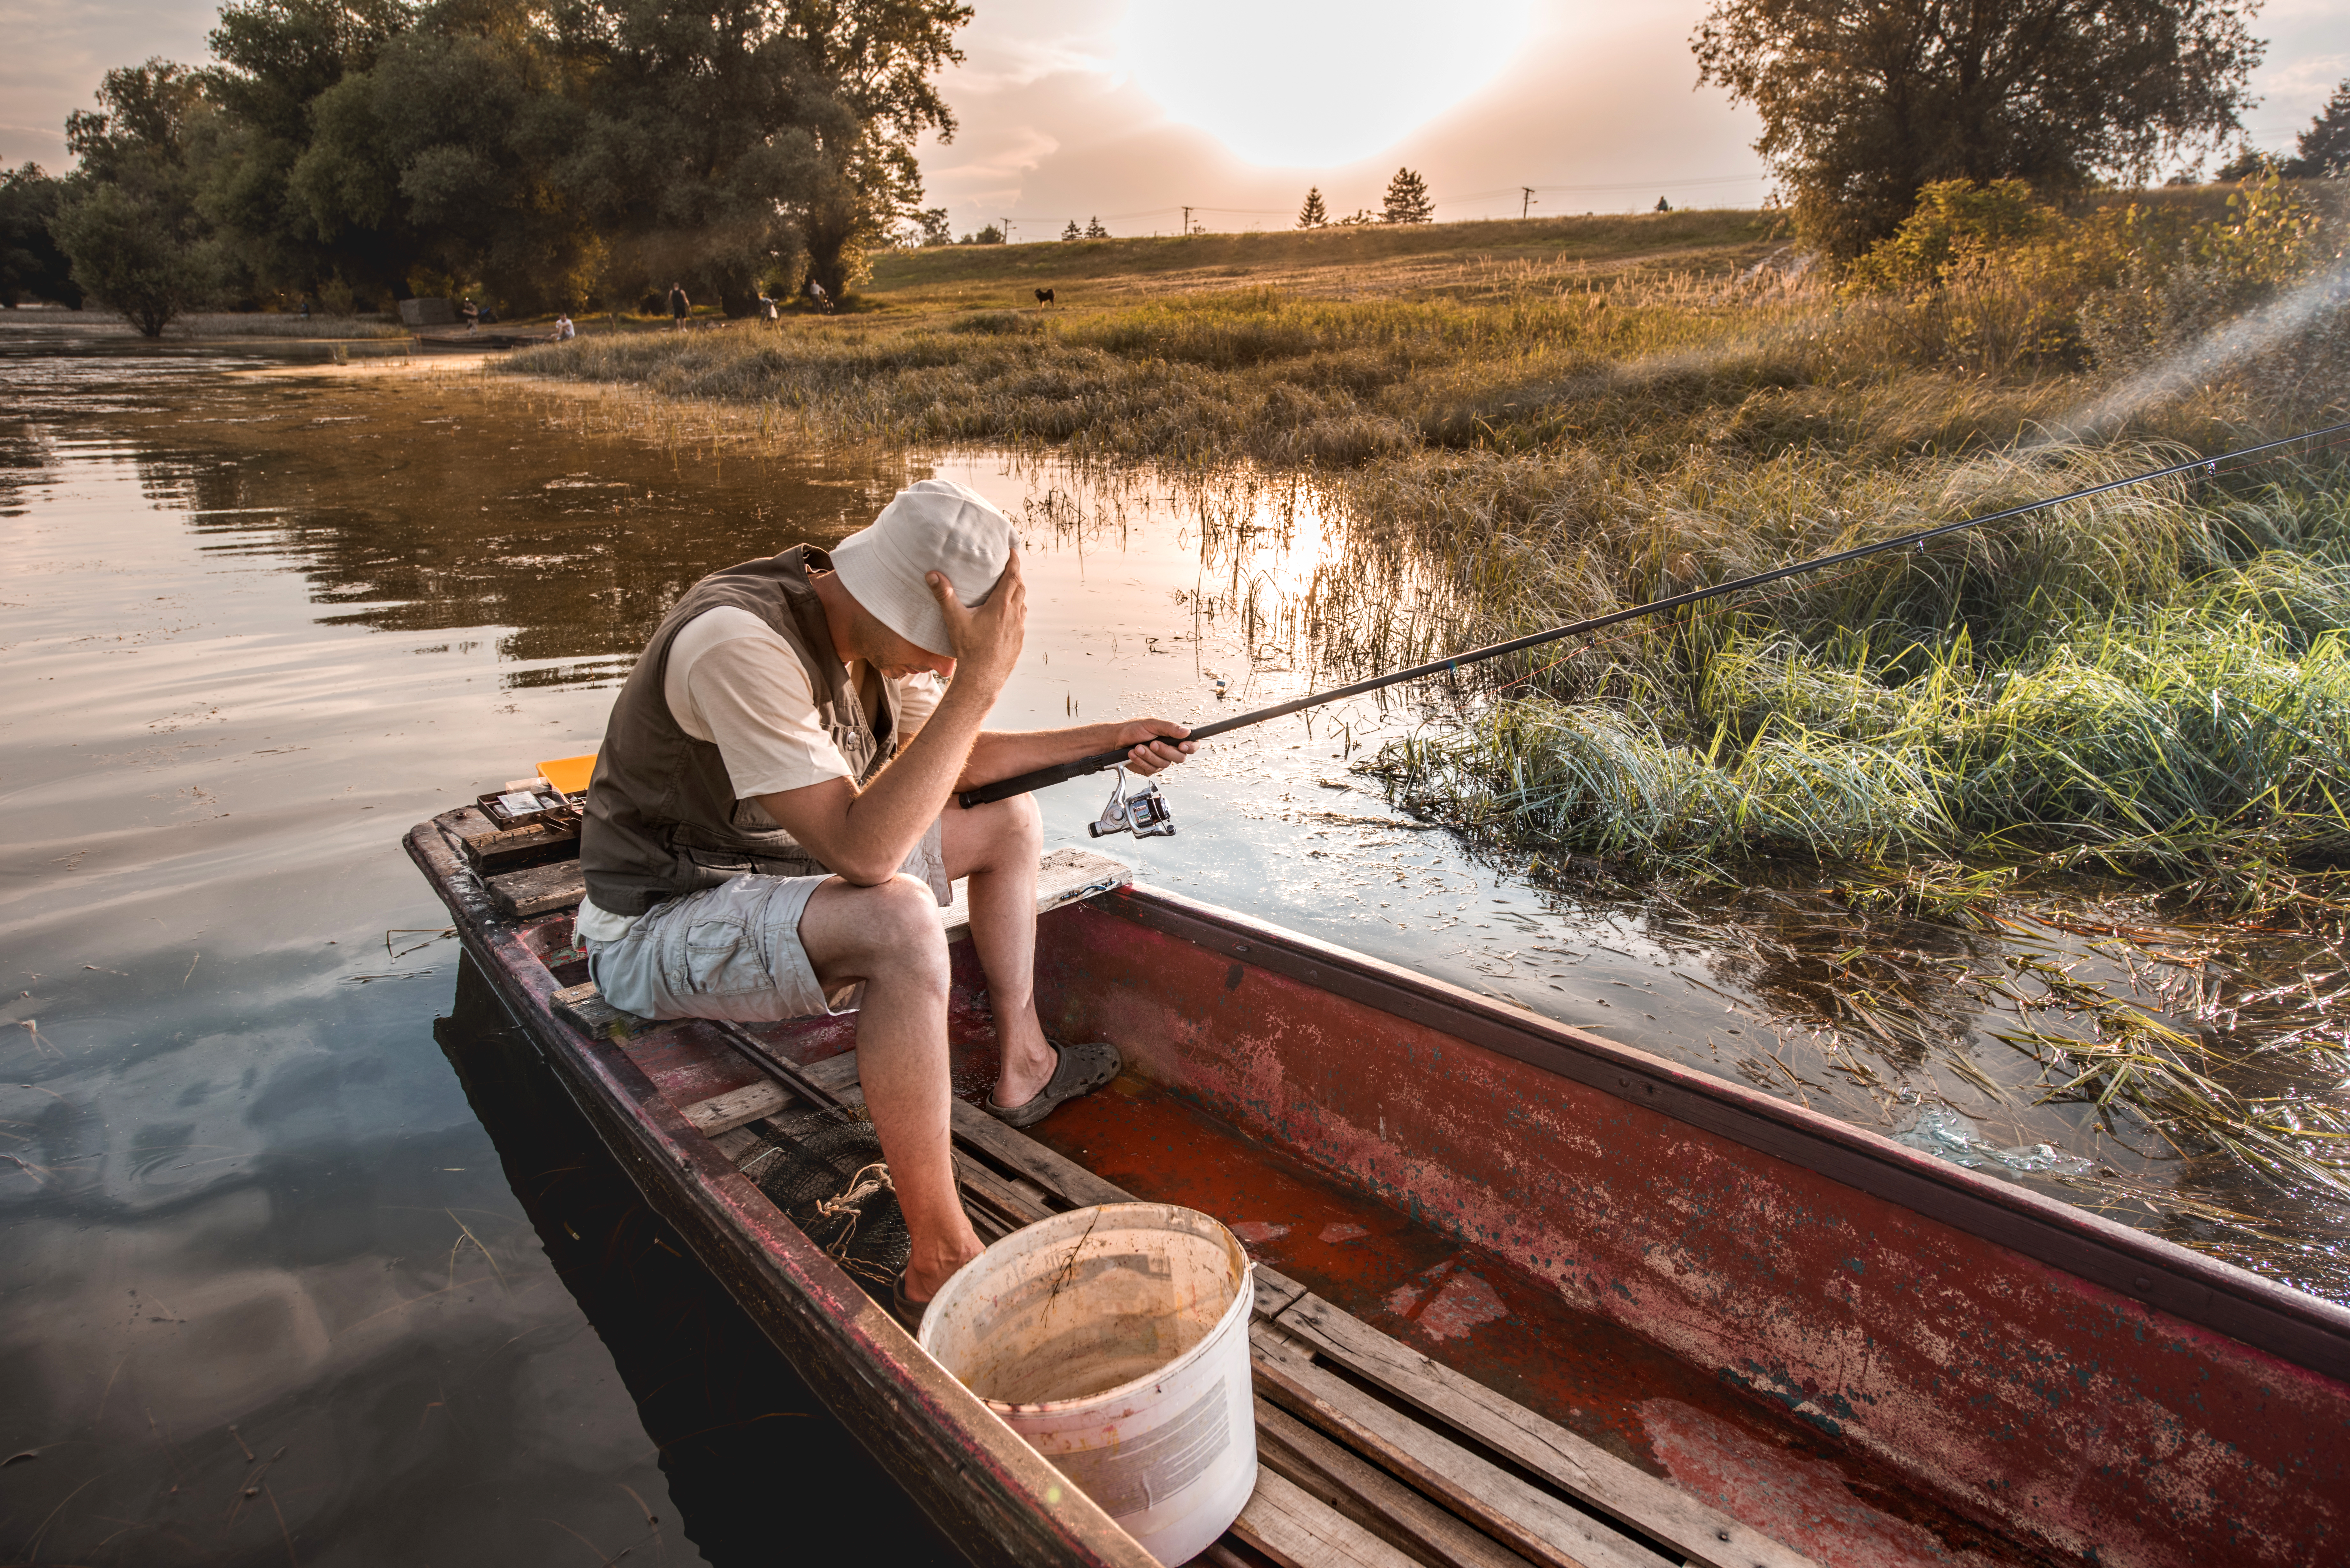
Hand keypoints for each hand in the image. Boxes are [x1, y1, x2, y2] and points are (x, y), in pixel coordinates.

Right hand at [929, 548, 1024, 695]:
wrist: (982, 679)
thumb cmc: (969, 649)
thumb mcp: (954, 620)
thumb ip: (944, 596)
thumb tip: (933, 575)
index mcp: (1001, 606)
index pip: (1013, 576)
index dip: (1014, 561)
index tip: (1012, 551)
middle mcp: (1014, 615)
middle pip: (1020, 587)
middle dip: (1016, 574)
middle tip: (1009, 566)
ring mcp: (1018, 629)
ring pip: (1023, 604)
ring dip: (1018, 593)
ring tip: (1009, 588)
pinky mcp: (1019, 641)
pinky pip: (1021, 620)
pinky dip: (1017, 611)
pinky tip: (1008, 615)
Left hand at [1117, 717, 1194, 775]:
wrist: (1116, 740)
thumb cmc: (1132, 730)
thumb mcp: (1151, 724)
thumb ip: (1170, 728)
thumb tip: (1186, 731)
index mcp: (1172, 738)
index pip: (1191, 745)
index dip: (1191, 747)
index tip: (1182, 745)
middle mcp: (1168, 750)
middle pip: (1179, 758)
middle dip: (1164, 751)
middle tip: (1153, 743)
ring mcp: (1159, 760)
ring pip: (1164, 764)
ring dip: (1149, 755)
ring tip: (1138, 747)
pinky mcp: (1149, 769)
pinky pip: (1151, 769)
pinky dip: (1141, 761)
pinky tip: (1134, 754)